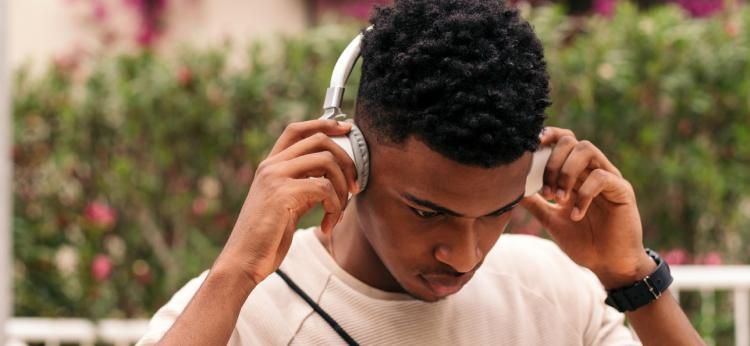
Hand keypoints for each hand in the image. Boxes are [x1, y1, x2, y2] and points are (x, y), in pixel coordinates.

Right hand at [214, 119, 357, 285]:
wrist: (243, 260)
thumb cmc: (267, 237)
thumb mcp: (287, 203)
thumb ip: (303, 183)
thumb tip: (333, 172)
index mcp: (270, 165)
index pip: (297, 129)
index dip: (324, 124)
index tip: (347, 129)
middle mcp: (271, 165)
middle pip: (318, 140)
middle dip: (346, 159)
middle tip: (355, 185)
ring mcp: (276, 177)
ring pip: (326, 161)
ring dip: (343, 188)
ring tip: (339, 211)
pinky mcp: (283, 193)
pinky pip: (325, 188)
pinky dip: (335, 208)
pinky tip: (327, 226)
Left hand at [520, 127, 654, 288]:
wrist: (608, 265)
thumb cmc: (583, 242)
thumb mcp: (552, 221)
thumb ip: (536, 204)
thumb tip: (512, 190)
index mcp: (577, 174)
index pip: (563, 141)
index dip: (548, 137)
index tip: (531, 148)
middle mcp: (592, 171)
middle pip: (571, 141)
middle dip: (552, 162)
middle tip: (546, 191)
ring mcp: (609, 178)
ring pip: (586, 150)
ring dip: (566, 171)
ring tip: (559, 198)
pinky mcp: (622, 190)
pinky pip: (601, 177)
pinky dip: (582, 194)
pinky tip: (575, 215)